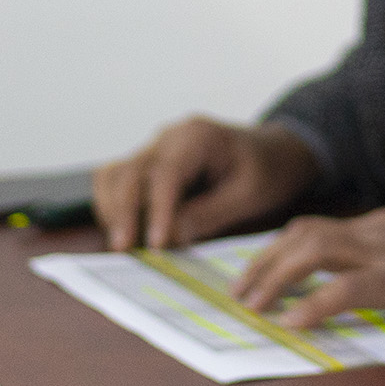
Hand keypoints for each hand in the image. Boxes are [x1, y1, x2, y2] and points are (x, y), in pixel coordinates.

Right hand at [93, 117, 317, 251]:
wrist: (271, 154)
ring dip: (113, 209)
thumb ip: (210, 213)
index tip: (156, 243)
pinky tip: (124, 232)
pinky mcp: (148, 166)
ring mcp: (154, 149)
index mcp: (197, 137)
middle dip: (124, 211)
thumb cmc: (266, 171)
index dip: (157, 209)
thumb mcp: (249, 195)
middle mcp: (168, 138)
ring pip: (114, 174)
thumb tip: (171, 237)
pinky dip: (113, 205)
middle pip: (130, 170)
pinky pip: (117, 181)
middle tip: (125, 249)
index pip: (166, 172)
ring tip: (122, 244)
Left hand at [231, 208, 384, 325]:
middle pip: (304, 233)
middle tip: (240, 294)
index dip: (276, 250)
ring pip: (316, 248)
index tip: (253, 274)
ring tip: (254, 305)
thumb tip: (349, 289)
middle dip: (264, 262)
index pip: (314, 227)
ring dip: (276, 276)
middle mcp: (378, 229)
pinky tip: (294, 321)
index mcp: (380, 226)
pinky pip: (349, 286)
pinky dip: (314, 302)